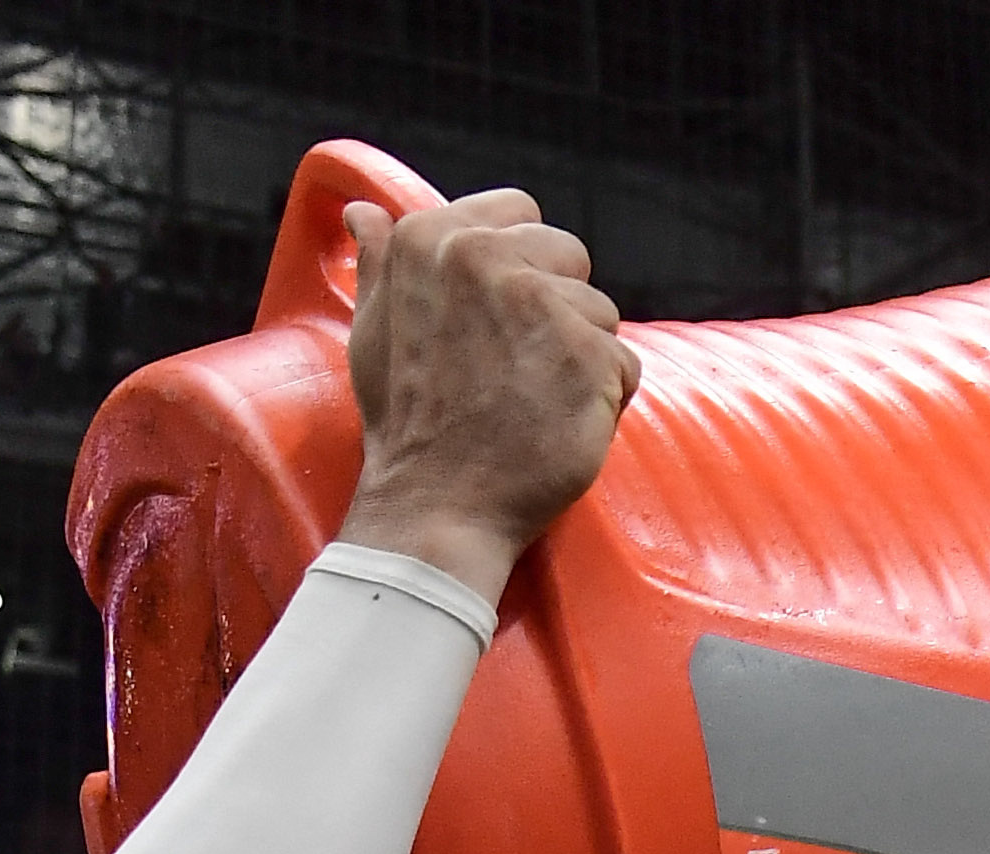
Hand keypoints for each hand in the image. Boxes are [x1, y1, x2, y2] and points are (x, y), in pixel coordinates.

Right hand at [330, 189, 636, 606]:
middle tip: (514, 368)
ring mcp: (539, 303)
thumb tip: (365, 210)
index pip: (519, 212)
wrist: (438, 506)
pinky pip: (624, 363)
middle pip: (569, 255)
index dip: (525, 264)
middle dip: (558, 308)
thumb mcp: (371, 331)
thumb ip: (381, 262)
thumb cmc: (406, 426)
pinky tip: (559, 423)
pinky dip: (605, 399)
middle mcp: (484, 257)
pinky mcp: (587, 353)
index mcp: (430, 239)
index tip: (503, 316)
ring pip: (599, 312)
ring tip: (532, 400)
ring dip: (581, 358)